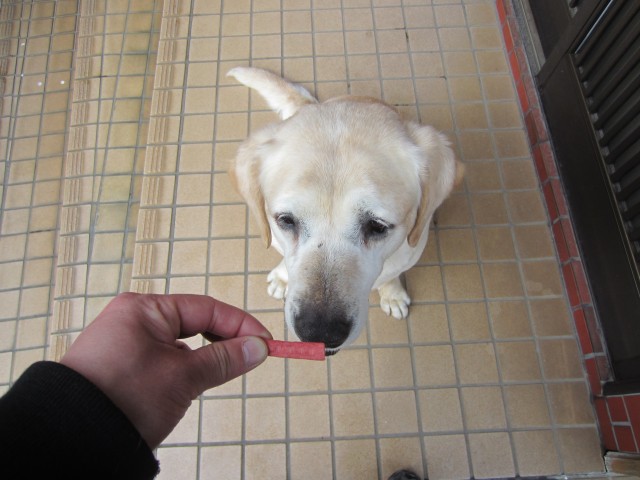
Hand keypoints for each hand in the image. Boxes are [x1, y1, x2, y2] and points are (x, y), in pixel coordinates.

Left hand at [60, 292, 271, 448]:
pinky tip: (189, 385)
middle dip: (222, 340)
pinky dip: (184, 368)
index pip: (206, 308)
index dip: (240, 325)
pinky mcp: (124, 364)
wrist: (72, 440)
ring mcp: (127, 342)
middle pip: (194, 323)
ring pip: (181, 343)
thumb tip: (258, 348)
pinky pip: (165, 358)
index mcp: (145, 309)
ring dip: (203, 357)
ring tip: (219, 373)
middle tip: (250, 357)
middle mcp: (134, 319)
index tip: (264, 343)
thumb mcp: (182, 377)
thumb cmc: (121, 399)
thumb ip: (224, 359)